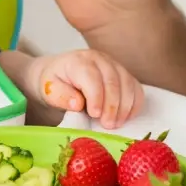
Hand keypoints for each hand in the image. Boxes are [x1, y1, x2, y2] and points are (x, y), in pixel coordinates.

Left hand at [26, 49, 144, 129]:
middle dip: (112, 106)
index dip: (96, 97)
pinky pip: (136, 88)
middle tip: (107, 125)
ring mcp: (114, 65)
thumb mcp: (49, 89)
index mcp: (79, 61)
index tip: (95, 115)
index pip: (92, 77)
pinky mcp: (123, 74)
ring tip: (115, 124)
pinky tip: (125, 117)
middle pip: (113, 80)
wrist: (60, 73)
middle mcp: (99, 59)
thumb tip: (78, 103)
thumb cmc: (55, 82)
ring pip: (128, 83)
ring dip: (125, 107)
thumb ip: (60, 95)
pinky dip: (134, 104)